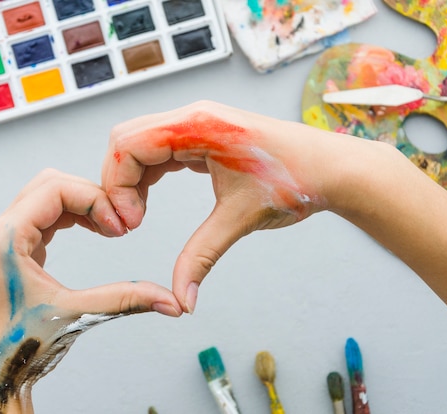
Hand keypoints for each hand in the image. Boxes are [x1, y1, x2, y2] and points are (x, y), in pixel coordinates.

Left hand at [0, 169, 181, 413]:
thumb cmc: (17, 348)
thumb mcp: (76, 315)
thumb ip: (125, 300)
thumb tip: (170, 301)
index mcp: (4, 239)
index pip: (55, 189)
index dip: (94, 200)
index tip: (117, 228)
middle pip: (50, 184)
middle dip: (90, 196)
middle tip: (117, 223)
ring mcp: (4, 239)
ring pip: (46, 195)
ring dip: (82, 204)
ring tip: (109, 227)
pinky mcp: (13, 248)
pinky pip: (44, 214)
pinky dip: (72, 216)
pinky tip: (92, 230)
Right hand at [102, 100, 345, 312]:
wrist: (329, 169)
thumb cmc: (293, 182)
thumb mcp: (240, 220)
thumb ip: (202, 257)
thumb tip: (182, 301)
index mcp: (198, 125)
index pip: (128, 145)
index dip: (118, 187)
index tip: (131, 225)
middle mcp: (192, 116)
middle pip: (125, 140)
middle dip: (117, 182)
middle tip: (128, 223)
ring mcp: (196, 123)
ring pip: (138, 143)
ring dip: (129, 180)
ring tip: (137, 217)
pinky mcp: (201, 135)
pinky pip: (157, 149)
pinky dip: (145, 176)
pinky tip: (147, 202)